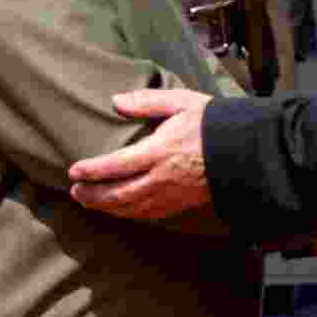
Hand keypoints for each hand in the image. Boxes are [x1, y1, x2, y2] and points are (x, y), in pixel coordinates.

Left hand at [68, 88, 211, 220]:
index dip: (92, 170)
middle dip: (93, 195)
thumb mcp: (181, 102)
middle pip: (118, 194)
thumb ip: (147, 102)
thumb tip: (116, 101)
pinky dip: (128, 214)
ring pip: (130, 208)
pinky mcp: (181, 204)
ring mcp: (171, 195)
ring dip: (107, 208)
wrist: (243, 149)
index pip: (116, 165)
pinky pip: (148, 215)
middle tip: (75, 192)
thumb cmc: (211, 121)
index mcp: (159, 151)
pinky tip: (122, 209)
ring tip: (91, 202)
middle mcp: (161, 178)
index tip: (73, 171)